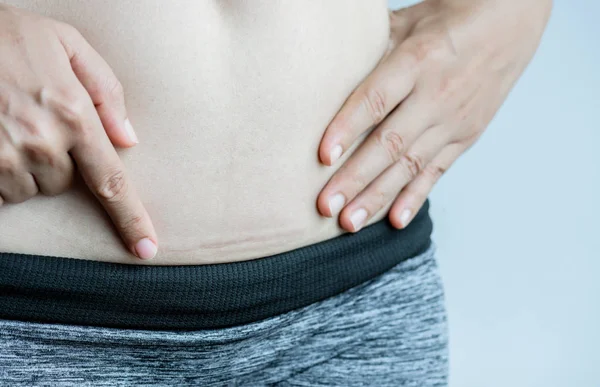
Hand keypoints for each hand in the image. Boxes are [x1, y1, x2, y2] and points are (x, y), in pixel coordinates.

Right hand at [0, 5, 157, 258]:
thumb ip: (106, 91)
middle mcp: (41, 142)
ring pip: (28, 189)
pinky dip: (0, 174)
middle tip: (32, 121)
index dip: (131, 219)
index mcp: (73, 114)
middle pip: (62, 182)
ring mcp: (2, 157)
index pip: (111, 182)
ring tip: (7, 125)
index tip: (146, 249)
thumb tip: (129, 139)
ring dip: (23, 167)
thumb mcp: (67, 45)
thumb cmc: (10, 35)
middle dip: (55, 160)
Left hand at [317, 0, 551, 231]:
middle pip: (390, 143)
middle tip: (326, 207)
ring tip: (349, 222)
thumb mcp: (408, 21)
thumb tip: (326, 69)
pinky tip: (395, 220)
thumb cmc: (446, 19)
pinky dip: (415, 197)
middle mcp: (436, 95)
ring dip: (377, 196)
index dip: (348, 128)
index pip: (376, 99)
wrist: (511, 23)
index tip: (323, 157)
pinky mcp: (466, 137)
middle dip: (355, 178)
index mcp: (417, 61)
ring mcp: (453, 121)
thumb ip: (370, 48)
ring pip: (410, 165)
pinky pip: (437, 171)